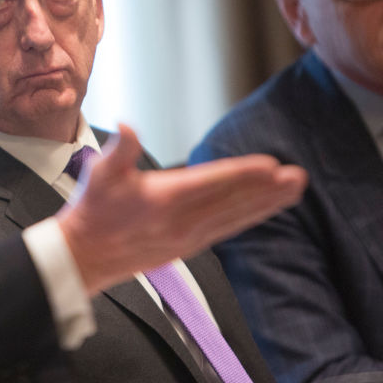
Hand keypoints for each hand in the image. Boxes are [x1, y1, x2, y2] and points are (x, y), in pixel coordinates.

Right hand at [56, 124, 305, 293]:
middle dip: (267, 189)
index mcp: (163, 199)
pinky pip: (227, 229)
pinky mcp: (187, 246)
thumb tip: (126, 126)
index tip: (271, 166)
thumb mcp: (99, 174)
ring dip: (266, 204)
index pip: (211, 183)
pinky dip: (249, 217)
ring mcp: (187, 237)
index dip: (242, 174)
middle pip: (232, 202)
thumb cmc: (92, 210)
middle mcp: (181, 221)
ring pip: (235, 217)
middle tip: (298, 177)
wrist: (84, 256)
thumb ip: (119, 150)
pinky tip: (265, 208)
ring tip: (294, 190)